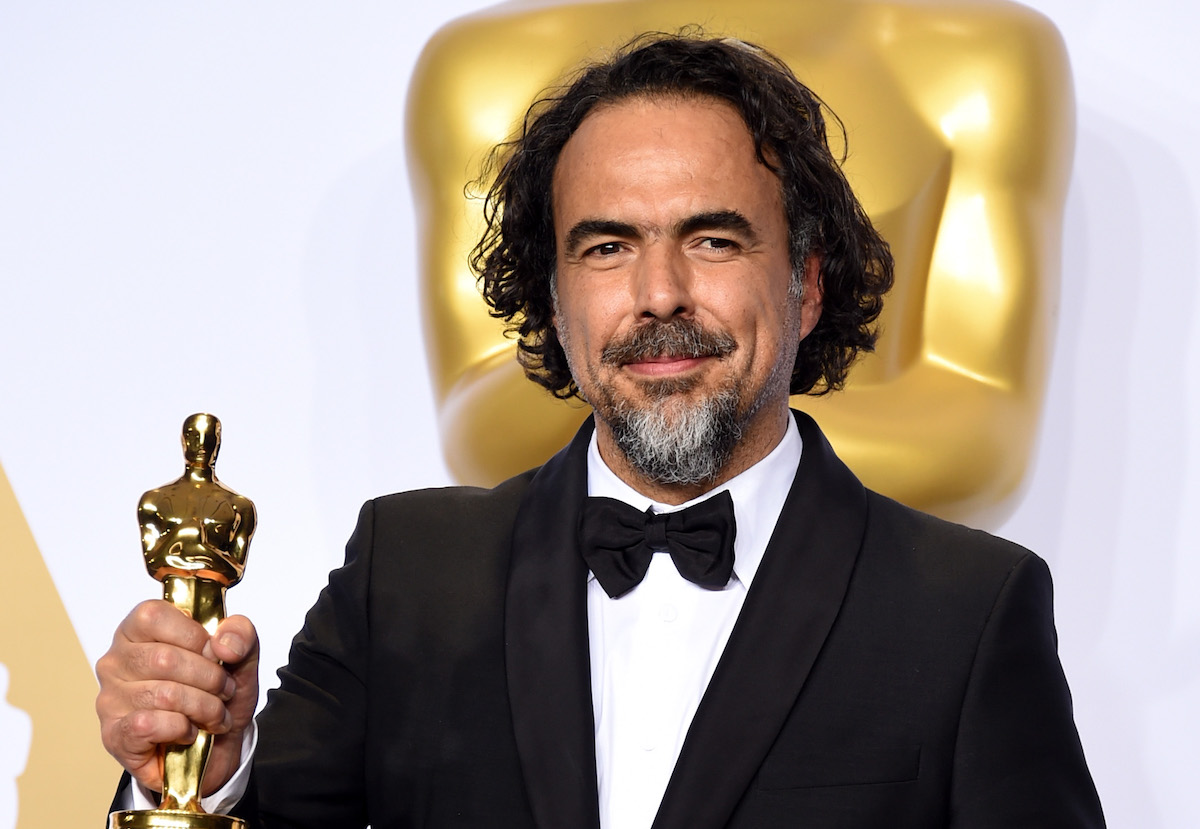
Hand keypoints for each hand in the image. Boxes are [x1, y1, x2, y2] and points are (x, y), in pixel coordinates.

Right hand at [96, 600, 258, 794]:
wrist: (218, 746)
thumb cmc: (217, 693)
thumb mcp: (241, 656)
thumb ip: (240, 634)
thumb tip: (222, 643)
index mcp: (139, 631)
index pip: (152, 615)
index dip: (194, 636)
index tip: (214, 654)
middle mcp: (116, 661)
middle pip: (164, 659)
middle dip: (210, 678)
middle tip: (225, 691)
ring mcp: (110, 699)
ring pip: (163, 695)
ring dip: (204, 708)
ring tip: (215, 715)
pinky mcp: (113, 735)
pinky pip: (147, 725)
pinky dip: (181, 729)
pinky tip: (188, 731)